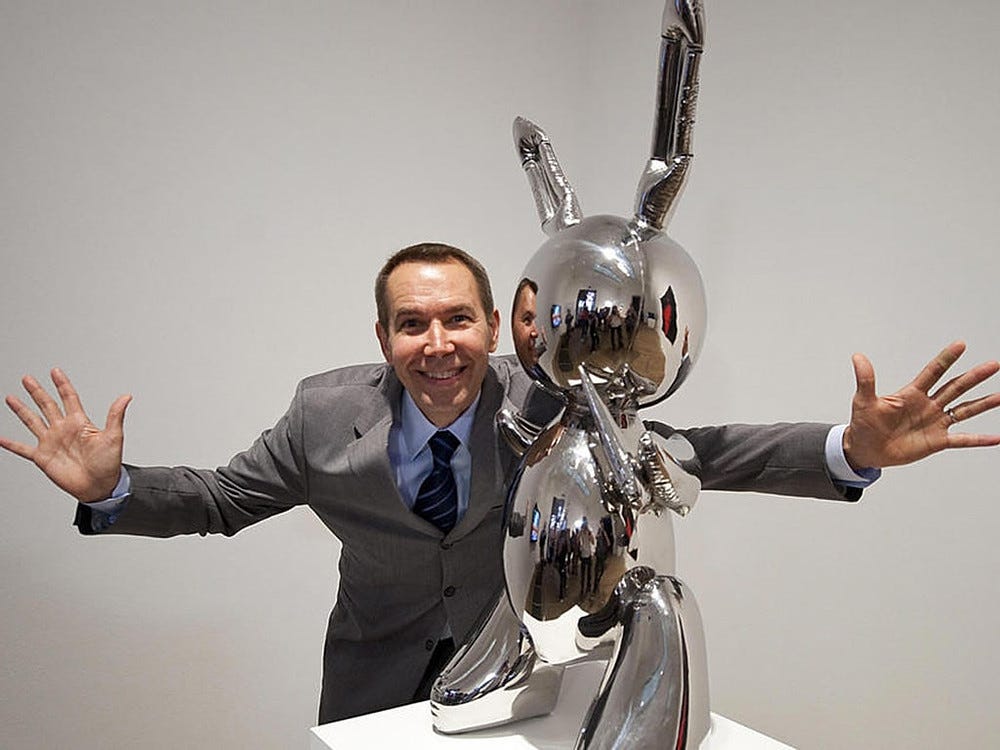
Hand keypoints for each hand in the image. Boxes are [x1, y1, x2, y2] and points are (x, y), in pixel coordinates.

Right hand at [0, 368, 130, 501]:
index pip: (68, 398)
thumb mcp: (114, 437)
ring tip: (11, 398)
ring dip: (21, 410)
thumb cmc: (109, 464)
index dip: (62, 384)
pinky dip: (11, 444)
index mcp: (79, 423)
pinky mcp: (43, 457)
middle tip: (28, 378)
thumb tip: (126, 396)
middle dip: (37, 391)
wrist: (99, 487)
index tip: (55, 371)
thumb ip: (115, 416)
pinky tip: (1, 438)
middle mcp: (63, 430)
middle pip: (47, 405)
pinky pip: (23, 449)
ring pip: (33, 421)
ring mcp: (51, 442)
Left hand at [842, 341, 999, 469]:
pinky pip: (962, 440)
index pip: (933, 372)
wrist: (865, 450)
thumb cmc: (864, 425)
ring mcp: (935, 423)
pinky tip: (996, 438)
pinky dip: (979, 439)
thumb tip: (857, 356)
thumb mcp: (864, 401)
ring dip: (983, 403)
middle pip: (955, 387)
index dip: (946, 359)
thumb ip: (866, 379)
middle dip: (974, 376)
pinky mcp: (937, 441)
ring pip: (964, 410)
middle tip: (993, 365)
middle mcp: (928, 406)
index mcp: (912, 394)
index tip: (961, 344)